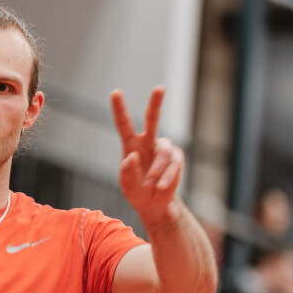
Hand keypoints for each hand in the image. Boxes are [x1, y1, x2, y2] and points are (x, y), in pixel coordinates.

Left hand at [110, 86, 183, 226]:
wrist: (155, 204)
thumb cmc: (137, 192)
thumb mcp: (126, 186)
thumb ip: (126, 172)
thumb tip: (132, 156)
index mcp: (131, 145)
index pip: (124, 124)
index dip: (120, 108)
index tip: (116, 92)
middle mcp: (148, 142)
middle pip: (153, 118)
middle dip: (156, 103)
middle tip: (160, 88)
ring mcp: (164, 149)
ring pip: (164, 152)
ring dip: (157, 171)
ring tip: (152, 186)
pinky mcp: (177, 158)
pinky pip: (174, 163)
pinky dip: (167, 176)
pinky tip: (162, 186)